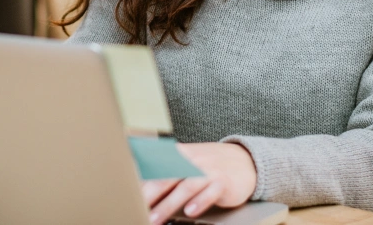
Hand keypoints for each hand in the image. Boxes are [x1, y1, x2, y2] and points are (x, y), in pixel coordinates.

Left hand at [142, 142, 256, 222]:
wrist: (245, 161)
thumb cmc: (208, 166)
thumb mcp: (187, 162)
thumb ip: (166, 172)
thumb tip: (139, 186)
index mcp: (179, 154)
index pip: (155, 166)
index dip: (140, 181)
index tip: (127, 195)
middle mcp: (192, 160)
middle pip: (167, 177)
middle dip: (149, 195)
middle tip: (136, 209)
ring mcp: (208, 170)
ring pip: (186, 187)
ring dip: (168, 204)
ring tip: (155, 219)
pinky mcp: (223, 182)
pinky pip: (210, 192)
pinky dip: (200, 202)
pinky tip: (190, 212)